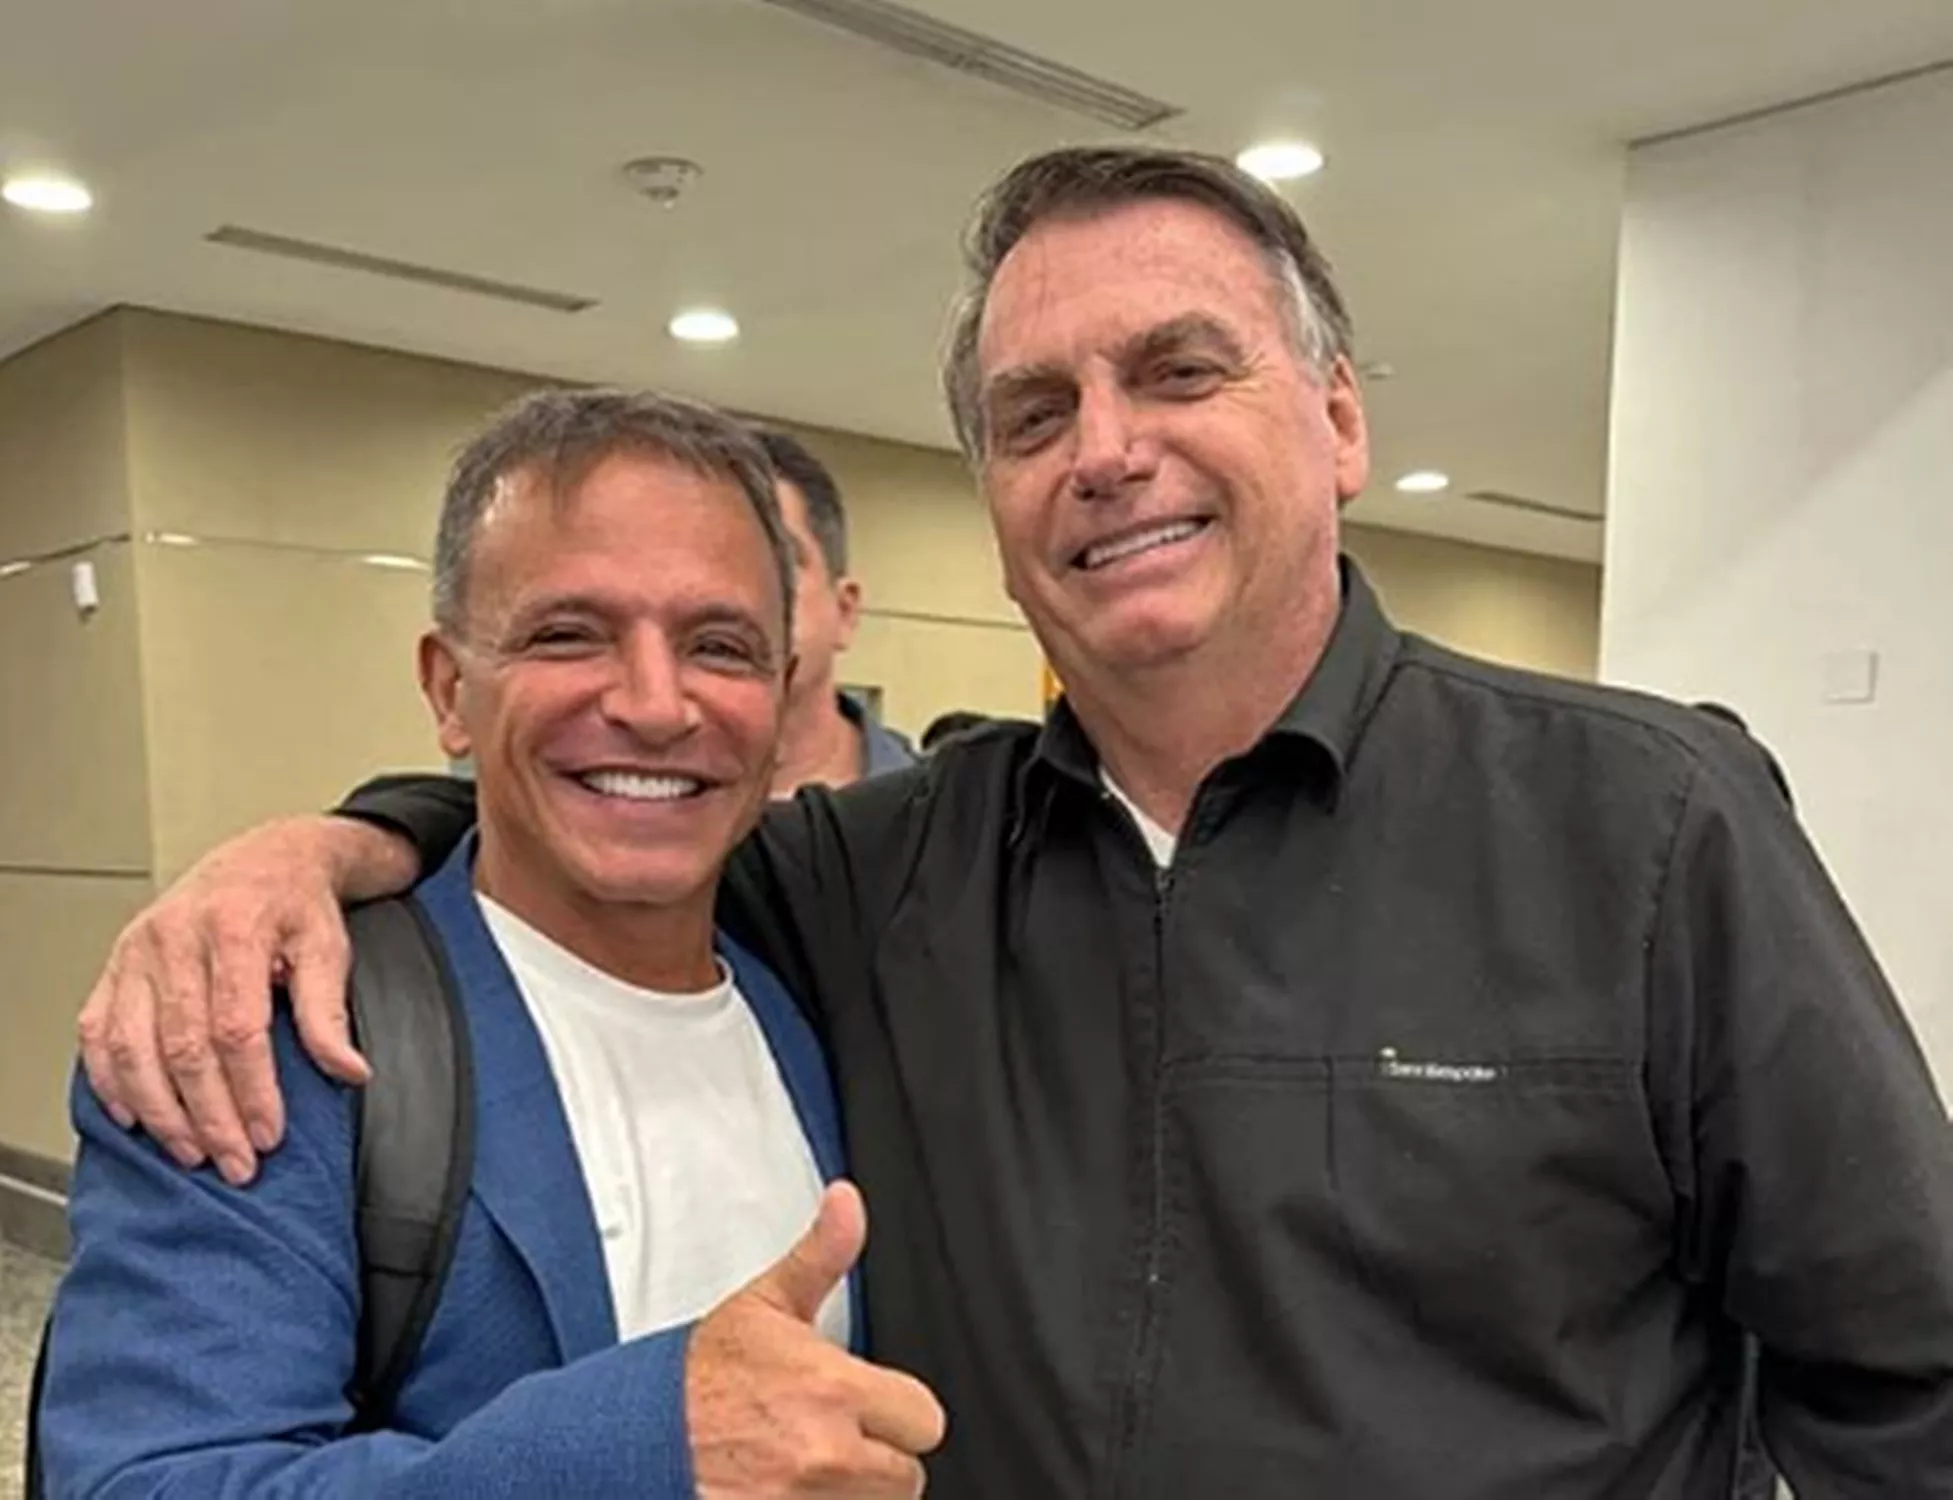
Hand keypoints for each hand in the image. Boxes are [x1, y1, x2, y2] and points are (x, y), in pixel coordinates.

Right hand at [76, 815, 415, 1182]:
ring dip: (160, 1112)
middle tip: (236, 1162)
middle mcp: (174, 938)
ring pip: (132, 1048)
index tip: (268, 1134)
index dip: (251, 1090)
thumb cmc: (296, 904)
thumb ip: (330, 1013)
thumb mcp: (328, 948)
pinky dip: (111, 1082)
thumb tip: (350, 1072)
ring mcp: (136, 952)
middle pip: (182, 1047)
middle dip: (210, 1116)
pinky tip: (137, 1117)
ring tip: (193, 1153)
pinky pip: (97, 1033)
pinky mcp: (115, 966)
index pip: (235, 1029)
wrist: (264, 859)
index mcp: (234, 929)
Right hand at [688, 1182, 946, 1496]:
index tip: (869, 1405)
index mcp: (831, 1388)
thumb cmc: (696, 1378)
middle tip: (833, 1437)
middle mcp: (825, 1454)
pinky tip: (790, 1489)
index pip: (924, 1418)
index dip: (898, 1411)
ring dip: (849, 1492)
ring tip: (805, 1465)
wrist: (630, 1439)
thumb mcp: (763, 1303)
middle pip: (906, 1476)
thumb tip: (847, 1202)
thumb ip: (821, 1254)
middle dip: (877, 1457)